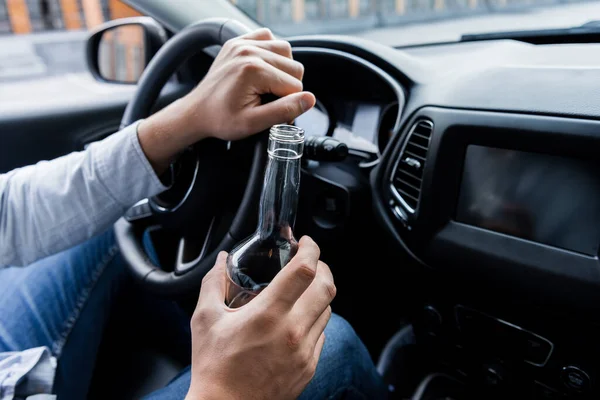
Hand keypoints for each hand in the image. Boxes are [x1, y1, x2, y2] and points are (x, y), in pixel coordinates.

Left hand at [138, 28, 315, 173]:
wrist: (197, 112)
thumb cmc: (221, 119)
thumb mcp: (254, 123)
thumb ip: (284, 110)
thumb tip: (309, 99)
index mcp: (253, 70)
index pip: (295, 85)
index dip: (288, 103)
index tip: (273, 113)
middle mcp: (249, 51)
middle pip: (294, 67)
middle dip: (287, 87)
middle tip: (268, 101)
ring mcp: (243, 44)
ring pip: (285, 51)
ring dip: (282, 69)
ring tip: (267, 86)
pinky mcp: (238, 42)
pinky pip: (268, 38)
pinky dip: (271, 52)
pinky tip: (263, 69)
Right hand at [186, 236, 335, 399]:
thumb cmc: (214, 367)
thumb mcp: (205, 319)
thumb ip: (214, 283)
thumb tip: (221, 261)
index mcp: (269, 315)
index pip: (304, 271)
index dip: (310, 249)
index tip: (304, 242)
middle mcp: (293, 332)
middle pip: (327, 287)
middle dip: (322, 266)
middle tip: (309, 261)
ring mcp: (305, 351)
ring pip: (328, 310)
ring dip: (319, 292)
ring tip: (303, 289)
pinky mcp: (309, 367)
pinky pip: (322, 334)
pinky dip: (315, 318)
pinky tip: (298, 318)